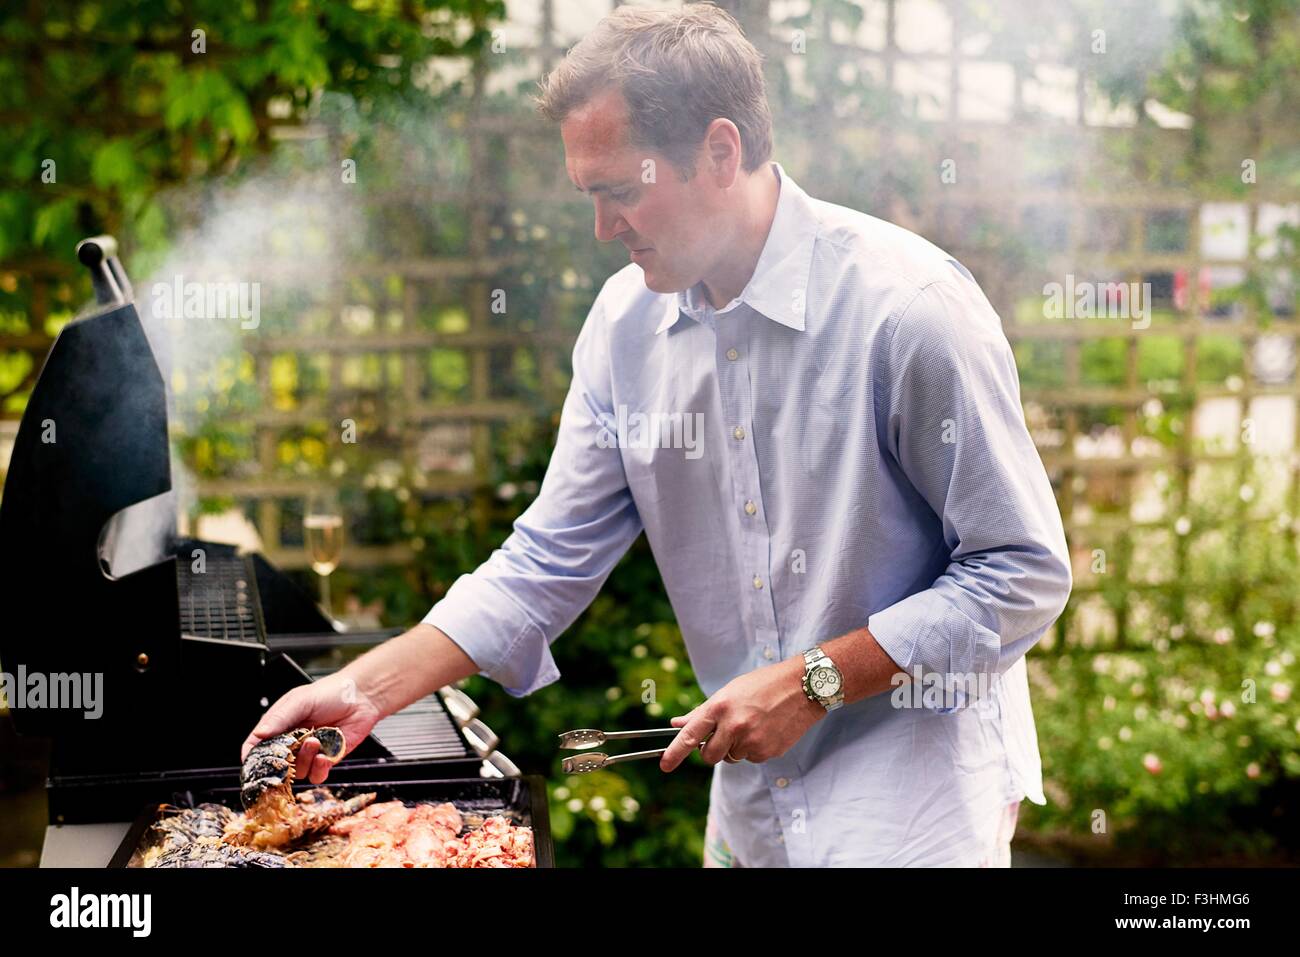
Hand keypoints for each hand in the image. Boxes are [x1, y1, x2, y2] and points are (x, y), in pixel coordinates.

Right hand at [240, 672, 384, 784]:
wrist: (362, 697)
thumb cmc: (331, 693)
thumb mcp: (300, 701)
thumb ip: (279, 718)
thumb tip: (259, 734)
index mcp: (280, 725)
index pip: (257, 745)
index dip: (252, 757)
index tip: (253, 764)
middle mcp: (292, 741)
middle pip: (276, 764)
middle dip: (282, 763)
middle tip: (291, 751)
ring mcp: (309, 752)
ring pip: (297, 772)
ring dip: (304, 760)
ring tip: (315, 741)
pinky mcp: (327, 760)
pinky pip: (316, 776)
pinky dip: (319, 769)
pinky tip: (324, 756)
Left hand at [659, 656, 824, 771]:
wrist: (803, 687)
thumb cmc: (763, 685)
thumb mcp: (729, 691)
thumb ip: (703, 711)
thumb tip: (677, 723)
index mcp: (720, 707)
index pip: (690, 735)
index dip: (674, 753)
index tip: (664, 766)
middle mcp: (734, 726)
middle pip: (709, 756)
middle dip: (711, 752)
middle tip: (722, 738)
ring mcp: (752, 741)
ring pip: (732, 757)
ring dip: (736, 747)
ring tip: (752, 724)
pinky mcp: (768, 752)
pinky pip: (752, 759)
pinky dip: (754, 749)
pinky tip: (766, 730)